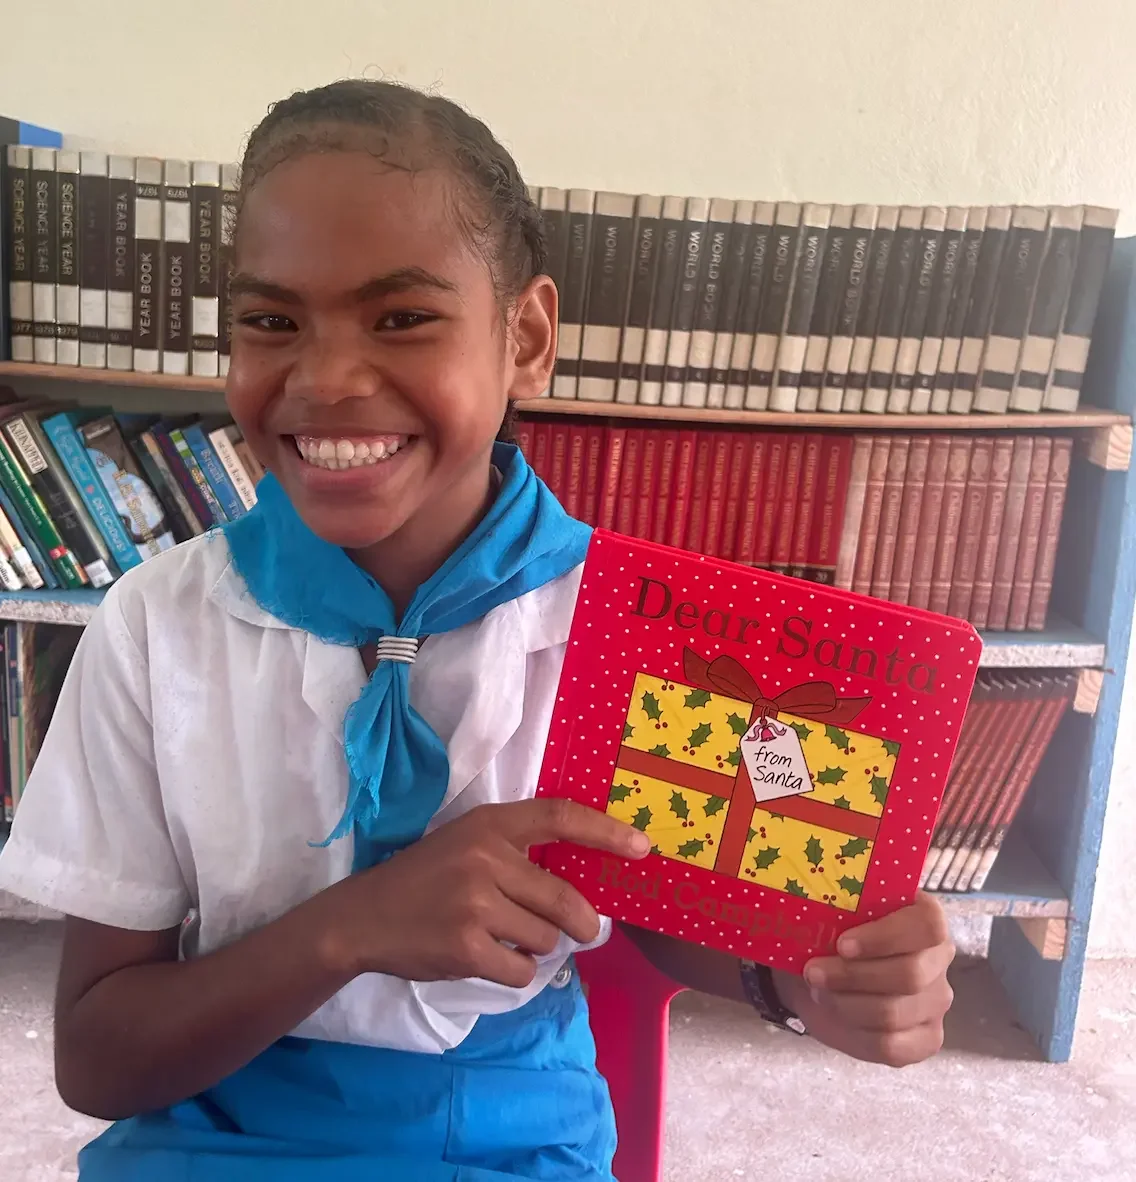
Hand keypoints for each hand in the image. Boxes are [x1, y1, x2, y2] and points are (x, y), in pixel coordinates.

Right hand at [323, 799, 647, 988]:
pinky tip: (487, 957)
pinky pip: (523, 969)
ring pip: (546, 939)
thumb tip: (582, 885)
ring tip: (502, 937)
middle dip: (583, 922)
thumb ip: (515, 853)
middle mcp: (486, 858)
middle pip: (565, 898)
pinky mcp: (467, 948)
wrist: (362, 917)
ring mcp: (476, 904)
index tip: (642, 847)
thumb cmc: (423, 879)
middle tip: (587, 930)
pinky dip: (515, 970)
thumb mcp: (467, 844)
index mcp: (489, 824)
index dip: (606, 831)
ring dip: (536, 947)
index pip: (560, 816)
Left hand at [777, 892, 954, 1066]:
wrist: (823, 974)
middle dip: (852, 975)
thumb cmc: (833, 934)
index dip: (886, 936)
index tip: (842, 944)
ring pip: (894, 1013)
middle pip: (910, 974)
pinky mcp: (926, 1039)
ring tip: (819, 990)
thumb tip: (815, 902)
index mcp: (925, 918)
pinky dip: (855, 1031)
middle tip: (814, 971)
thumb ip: (837, 906)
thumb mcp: (833, 912)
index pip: (927, 925)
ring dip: (846, 1003)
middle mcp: (938, 959)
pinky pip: (893, 1046)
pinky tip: (837, 1013)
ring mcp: (936, 1002)